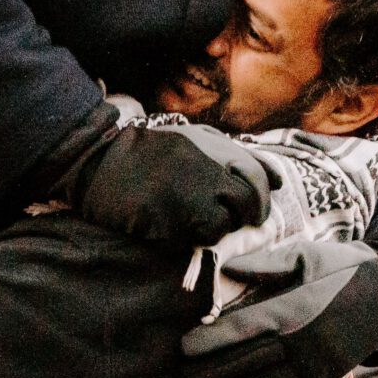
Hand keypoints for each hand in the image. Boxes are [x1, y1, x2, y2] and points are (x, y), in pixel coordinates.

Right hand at [61, 120, 272, 244]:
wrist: (99, 164)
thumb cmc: (149, 152)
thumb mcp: (194, 139)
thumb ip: (235, 154)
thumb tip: (278, 182)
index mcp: (212, 147)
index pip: (256, 176)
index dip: (261, 194)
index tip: (256, 207)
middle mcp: (206, 172)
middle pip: (248, 203)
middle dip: (247, 214)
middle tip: (236, 219)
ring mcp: (189, 199)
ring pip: (224, 225)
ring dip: (217, 226)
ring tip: (194, 218)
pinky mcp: (171, 224)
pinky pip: (196, 239)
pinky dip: (193, 236)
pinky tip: (176, 226)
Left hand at [180, 239, 377, 377]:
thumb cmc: (342, 268)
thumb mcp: (306, 255)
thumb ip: (265, 264)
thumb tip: (225, 267)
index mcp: (294, 308)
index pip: (243, 329)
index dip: (211, 341)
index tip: (183, 349)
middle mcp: (302, 342)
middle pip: (246, 363)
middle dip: (209, 376)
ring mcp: (313, 365)